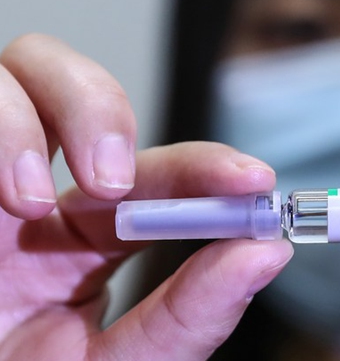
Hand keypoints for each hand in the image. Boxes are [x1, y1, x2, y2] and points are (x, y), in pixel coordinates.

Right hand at [0, 35, 291, 359]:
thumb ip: (188, 315)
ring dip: (33, 118)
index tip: (251, 179)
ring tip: (31, 204)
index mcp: (87, 239)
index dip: (205, 165)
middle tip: (109, 182)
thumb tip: (268, 253)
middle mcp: (38, 195)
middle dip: (103, 110)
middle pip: (83, 90)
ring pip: (20, 70)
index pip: (157, 175)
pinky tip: (5, 198)